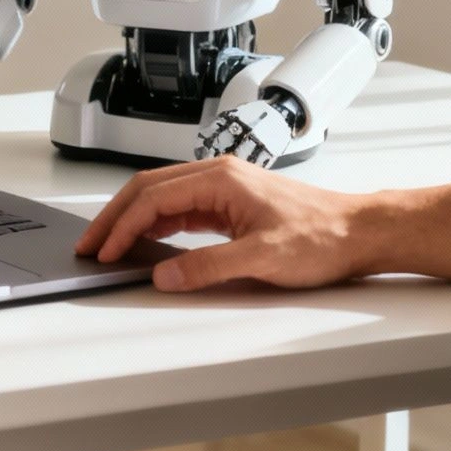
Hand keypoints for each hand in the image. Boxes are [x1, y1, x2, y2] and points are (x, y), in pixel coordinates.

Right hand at [75, 156, 370, 291]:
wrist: (359, 231)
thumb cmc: (322, 235)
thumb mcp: (262, 257)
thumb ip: (208, 266)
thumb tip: (164, 274)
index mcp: (221, 178)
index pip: (154, 197)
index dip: (122, 225)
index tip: (104, 250)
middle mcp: (218, 176)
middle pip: (149, 189)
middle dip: (115, 216)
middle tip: (91, 245)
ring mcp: (224, 189)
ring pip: (163, 197)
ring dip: (133, 220)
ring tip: (110, 245)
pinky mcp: (230, 205)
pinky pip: (181, 209)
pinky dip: (156, 225)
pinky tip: (147, 242)